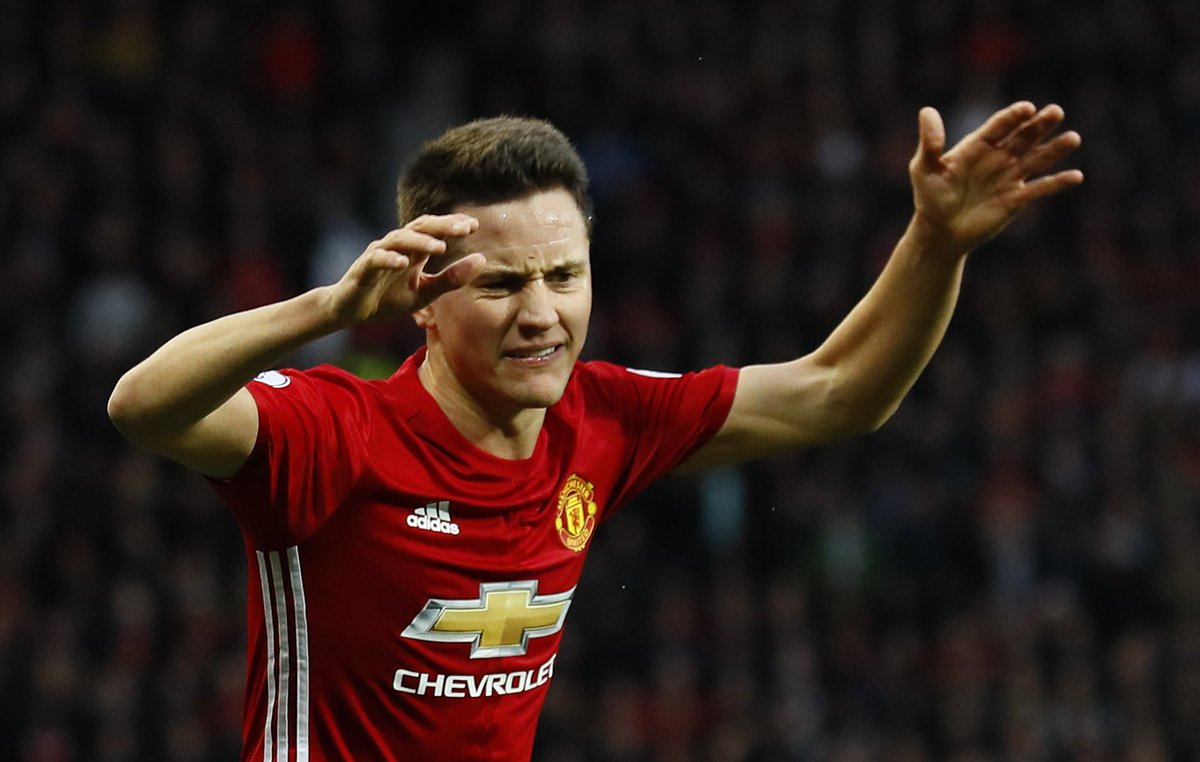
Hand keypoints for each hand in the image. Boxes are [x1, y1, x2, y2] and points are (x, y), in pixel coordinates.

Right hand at [323, 214, 485, 326]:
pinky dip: (389, 259)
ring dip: (419, 241)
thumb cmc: (387, 298)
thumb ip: (451, 278)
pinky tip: (403, 262)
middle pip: (419, 227)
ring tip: (440, 247)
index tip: (475, 225)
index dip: (453, 225)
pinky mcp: (362, 269)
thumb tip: (482, 260)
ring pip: (398, 239)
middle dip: (442, 226)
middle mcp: (396, 247)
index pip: (434, 230)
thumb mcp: (425, 293)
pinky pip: (375, 260)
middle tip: (464, 228)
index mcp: (413, 250)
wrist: (349, 311)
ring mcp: (377, 255)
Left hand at [909, 101, 1082, 252]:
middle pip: (1023, 137)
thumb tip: (926, 111)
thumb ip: (930, 143)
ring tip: (1073, 138)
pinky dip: (1057, 183)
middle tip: (1056, 112)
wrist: (939, 232)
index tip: (1027, 108)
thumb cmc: (929, 198)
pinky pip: (1039, 189)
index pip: (999, 126)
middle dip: (1039, 125)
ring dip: (1055, 149)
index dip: (1013, 117)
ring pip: (1037, 159)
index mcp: (978, 145)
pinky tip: (1075, 176)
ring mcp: (1009, 177)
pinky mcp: (1016, 200)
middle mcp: (998, 157)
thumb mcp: (924, 169)